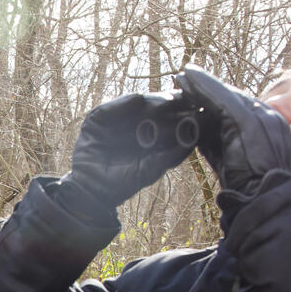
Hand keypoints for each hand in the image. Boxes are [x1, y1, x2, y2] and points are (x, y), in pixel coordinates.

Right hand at [65, 93, 197, 205]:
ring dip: (154, 101)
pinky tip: (139, 99)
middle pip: (156, 107)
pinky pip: (111, 107)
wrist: (90, 192)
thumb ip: (170, 156)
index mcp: (151, 134)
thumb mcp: (151, 170)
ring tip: (168, 101)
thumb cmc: (122, 184)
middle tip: (187, 100)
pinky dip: (123, 103)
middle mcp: (135, 123)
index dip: (184, 113)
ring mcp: (116, 119)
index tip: (200, 110)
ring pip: (138, 104)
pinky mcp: (97, 119)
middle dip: (172, 103)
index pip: (170, 118)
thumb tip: (192, 139)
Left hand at [174, 67, 290, 193]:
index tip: (196, 92)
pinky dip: (203, 87)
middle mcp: (268, 116)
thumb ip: (217, 140)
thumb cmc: (245, 186)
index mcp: (269, 126)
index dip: (215, 98)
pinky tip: (187, 79)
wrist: (262, 199)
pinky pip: (221, 98)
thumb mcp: (230, 158)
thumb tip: (196, 126)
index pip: (239, 106)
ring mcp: (261, 116)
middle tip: (185, 77)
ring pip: (226, 94)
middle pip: (233, 96)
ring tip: (182, 75)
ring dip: (201, 83)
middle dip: (207, 87)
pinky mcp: (248, 121)